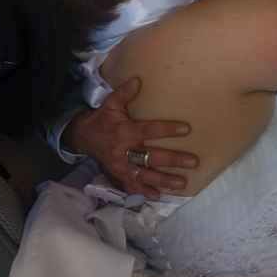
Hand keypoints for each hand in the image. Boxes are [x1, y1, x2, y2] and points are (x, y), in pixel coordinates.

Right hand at [62, 77, 196, 198]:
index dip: (167, 129)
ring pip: (145, 175)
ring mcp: (121, 166)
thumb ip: (124, 93)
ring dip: (164, 180)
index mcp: (125, 131)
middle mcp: (124, 151)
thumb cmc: (103, 119)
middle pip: (151, 157)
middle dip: (173, 160)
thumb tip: (138, 80)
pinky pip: (131, 186)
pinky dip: (144, 192)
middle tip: (193, 162)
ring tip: (182, 184)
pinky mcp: (118, 175)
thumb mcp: (110, 104)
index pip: (149, 130)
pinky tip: (159, 196)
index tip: (186, 129)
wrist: (83, 138)